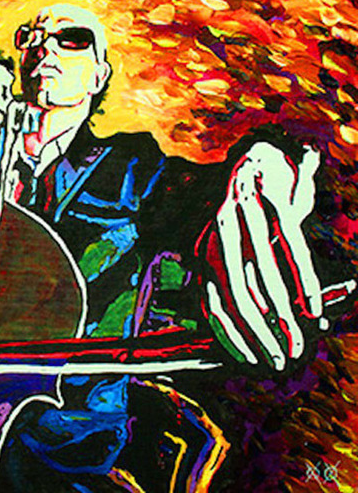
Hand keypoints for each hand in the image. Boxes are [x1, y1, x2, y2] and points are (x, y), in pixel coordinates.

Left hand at [202, 142, 321, 370]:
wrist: (256, 156)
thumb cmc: (243, 214)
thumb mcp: (222, 245)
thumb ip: (227, 279)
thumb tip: (244, 323)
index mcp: (203, 249)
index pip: (211, 302)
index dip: (230, 335)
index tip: (249, 361)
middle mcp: (218, 237)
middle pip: (236, 297)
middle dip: (259, 335)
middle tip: (281, 362)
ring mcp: (246, 220)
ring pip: (265, 279)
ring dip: (285, 318)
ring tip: (301, 343)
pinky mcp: (274, 205)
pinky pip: (292, 252)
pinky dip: (304, 284)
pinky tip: (314, 307)